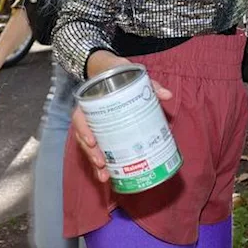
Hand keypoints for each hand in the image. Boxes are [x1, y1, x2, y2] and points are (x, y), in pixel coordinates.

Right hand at [72, 51, 171, 183]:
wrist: (110, 72)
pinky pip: (98, 148)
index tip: (92, 141)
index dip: (84, 130)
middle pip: (83, 138)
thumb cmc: (120, 75)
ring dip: (94, 163)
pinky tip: (109, 174)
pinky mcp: (101, 133)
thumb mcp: (133, 76)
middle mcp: (88, 116)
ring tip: (104, 176)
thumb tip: (167, 95)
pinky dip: (101, 162)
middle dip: (91, 154)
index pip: (80, 118)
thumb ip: (149, 84)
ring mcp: (93, 126)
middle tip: (101, 165)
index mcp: (90, 102)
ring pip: (88, 147)